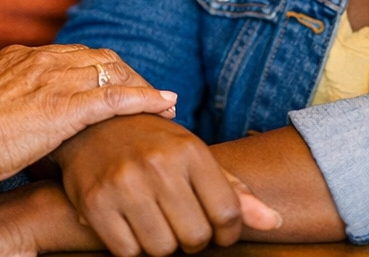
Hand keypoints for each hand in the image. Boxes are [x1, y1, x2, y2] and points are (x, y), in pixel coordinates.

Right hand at [0, 45, 178, 186]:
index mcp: (24, 57)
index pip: (76, 54)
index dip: (102, 69)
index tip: (116, 83)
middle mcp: (44, 60)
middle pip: (101, 58)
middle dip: (128, 75)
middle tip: (146, 93)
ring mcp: (57, 80)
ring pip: (114, 74)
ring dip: (142, 86)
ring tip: (162, 102)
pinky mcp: (66, 106)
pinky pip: (117, 98)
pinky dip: (145, 99)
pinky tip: (165, 105)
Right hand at [53, 114, 281, 255]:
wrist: (93, 124)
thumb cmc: (153, 144)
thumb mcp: (195, 157)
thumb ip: (234, 191)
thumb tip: (274, 222)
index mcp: (190, 150)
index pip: (227, 214)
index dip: (227, 233)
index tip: (218, 230)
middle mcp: (158, 164)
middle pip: (195, 238)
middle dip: (193, 240)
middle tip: (183, 225)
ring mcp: (124, 183)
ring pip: (161, 250)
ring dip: (163, 245)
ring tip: (157, 222)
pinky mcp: (95, 202)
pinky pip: (127, 253)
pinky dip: (133, 248)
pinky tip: (132, 226)